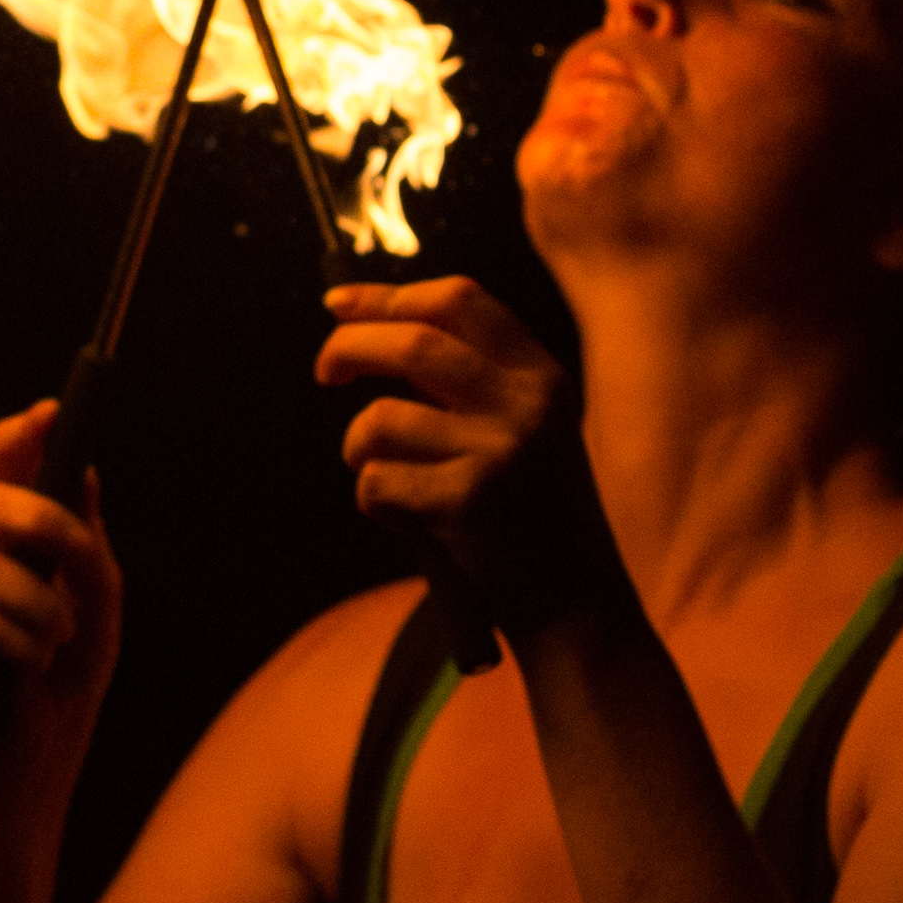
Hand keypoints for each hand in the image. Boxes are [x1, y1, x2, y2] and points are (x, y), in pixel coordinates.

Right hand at [0, 401, 121, 773]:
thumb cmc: (71, 660)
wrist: (44, 740)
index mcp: (7, 522)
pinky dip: (18, 644)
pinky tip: (30, 664)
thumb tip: (82, 470)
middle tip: (75, 551)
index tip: (51, 415)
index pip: (0, 461)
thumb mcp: (97, 591)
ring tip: (57, 636)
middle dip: (37, 521)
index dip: (21, 436)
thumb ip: (85, 535)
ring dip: (37, 605)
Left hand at [316, 278, 602, 609]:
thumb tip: (371, 325)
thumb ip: (466, 379)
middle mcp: (527, 404)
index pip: (458, 300)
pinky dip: (375, 502)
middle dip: (349, 348)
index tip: (337, 303)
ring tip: (383, 474)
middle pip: (411, 343)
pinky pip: (378, 482)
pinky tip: (408, 521)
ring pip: (380, 420)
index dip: (387, 296)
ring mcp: (500, 452)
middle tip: (325, 370)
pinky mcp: (467, 503)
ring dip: (359, 448)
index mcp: (541, 376)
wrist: (578, 606)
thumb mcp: (524, 429)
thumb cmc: (532, 515)